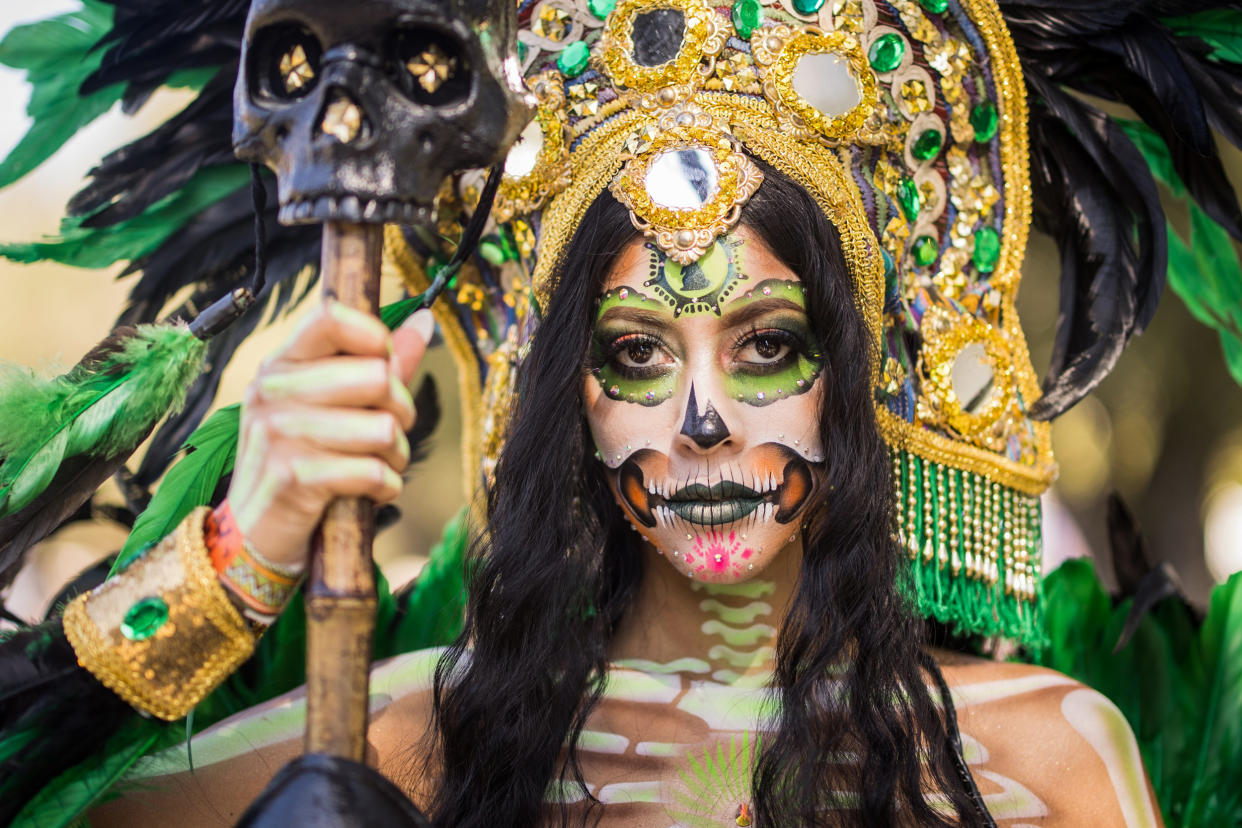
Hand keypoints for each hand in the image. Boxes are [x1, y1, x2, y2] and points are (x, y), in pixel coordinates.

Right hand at [227, 301, 434, 568]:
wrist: (256, 535)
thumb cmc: (305, 461)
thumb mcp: (332, 406)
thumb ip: (379, 362)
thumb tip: (424, 321)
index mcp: (281, 365)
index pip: (331, 317)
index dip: (375, 337)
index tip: (384, 365)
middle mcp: (273, 392)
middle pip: (378, 376)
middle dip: (401, 412)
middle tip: (387, 434)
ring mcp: (280, 434)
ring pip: (385, 429)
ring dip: (396, 456)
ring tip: (377, 465)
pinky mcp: (294, 478)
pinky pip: (375, 473)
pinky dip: (386, 488)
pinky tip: (369, 492)